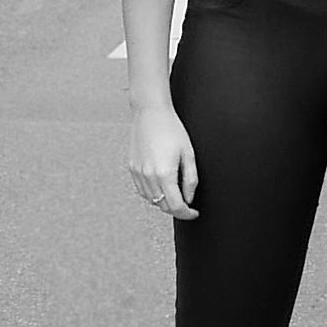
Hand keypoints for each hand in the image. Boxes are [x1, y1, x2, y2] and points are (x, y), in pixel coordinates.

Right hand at [128, 104, 198, 220]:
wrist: (150, 113)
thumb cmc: (172, 129)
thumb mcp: (188, 154)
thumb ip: (191, 179)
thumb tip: (189, 198)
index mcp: (165, 174)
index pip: (176, 206)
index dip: (187, 213)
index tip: (194, 213)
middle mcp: (149, 176)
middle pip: (163, 206)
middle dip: (176, 209)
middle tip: (187, 205)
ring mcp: (138, 173)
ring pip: (151, 200)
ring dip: (164, 202)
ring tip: (175, 195)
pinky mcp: (132, 168)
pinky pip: (142, 190)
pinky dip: (152, 194)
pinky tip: (161, 187)